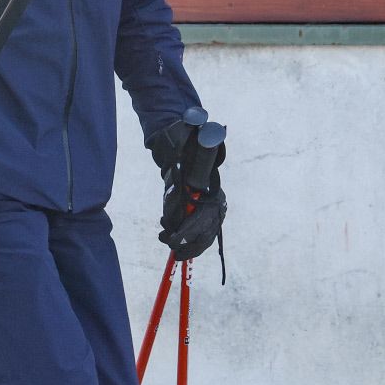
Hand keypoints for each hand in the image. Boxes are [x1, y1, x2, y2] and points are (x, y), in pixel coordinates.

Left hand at [149, 109, 226, 259]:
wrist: (189, 152)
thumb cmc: (189, 148)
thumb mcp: (190, 146)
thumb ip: (195, 147)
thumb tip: (198, 135)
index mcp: (214, 194)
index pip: (204, 219)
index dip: (188, 231)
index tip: (172, 238)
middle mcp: (217, 206)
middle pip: (206, 234)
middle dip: (188, 245)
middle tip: (171, 249)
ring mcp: (211, 214)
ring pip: (203, 239)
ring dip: (186, 246)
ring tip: (167, 243)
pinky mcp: (202, 218)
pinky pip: (197, 236)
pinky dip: (184, 241)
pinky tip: (169, 235)